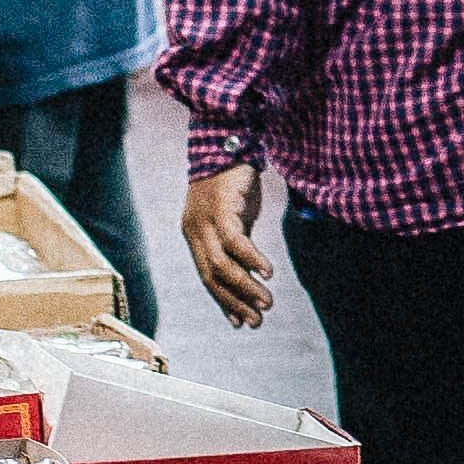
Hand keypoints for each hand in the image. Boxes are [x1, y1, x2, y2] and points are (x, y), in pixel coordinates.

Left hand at [179, 162, 275, 327]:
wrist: (230, 142)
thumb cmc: (234, 182)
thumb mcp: (236, 218)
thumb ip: (238, 244)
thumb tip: (252, 273)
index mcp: (195, 236)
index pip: (207, 277)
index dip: (224, 300)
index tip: (242, 320)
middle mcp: (195, 231)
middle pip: (212, 276)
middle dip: (235, 301)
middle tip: (257, 321)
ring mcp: (205, 220)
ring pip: (223, 264)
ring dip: (246, 287)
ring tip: (267, 303)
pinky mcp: (221, 208)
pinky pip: (235, 241)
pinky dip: (252, 260)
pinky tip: (268, 273)